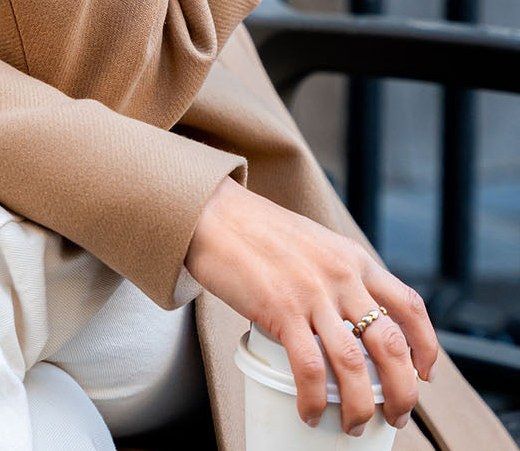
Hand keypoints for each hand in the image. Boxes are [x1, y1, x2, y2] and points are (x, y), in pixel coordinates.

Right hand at [185, 178, 437, 434]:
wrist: (214, 213)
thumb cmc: (259, 231)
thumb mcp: (315, 243)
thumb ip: (338, 272)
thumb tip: (351, 315)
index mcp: (353, 259)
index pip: (409, 305)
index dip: (426, 346)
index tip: (425, 374)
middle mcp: (341, 276)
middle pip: (391, 344)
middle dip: (402, 391)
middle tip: (396, 416)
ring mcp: (312, 293)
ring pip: (354, 364)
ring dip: (359, 406)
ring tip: (353, 426)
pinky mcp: (280, 308)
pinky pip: (308, 367)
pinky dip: (312, 398)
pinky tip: (309, 412)